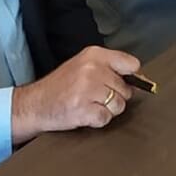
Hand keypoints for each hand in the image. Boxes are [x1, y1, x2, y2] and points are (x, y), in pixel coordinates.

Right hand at [10, 45, 140, 145]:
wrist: (34, 104)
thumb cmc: (61, 86)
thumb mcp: (83, 65)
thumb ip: (110, 68)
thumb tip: (140, 79)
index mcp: (94, 55)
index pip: (131, 64)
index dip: (130, 77)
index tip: (122, 84)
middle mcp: (92, 69)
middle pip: (126, 89)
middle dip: (115, 97)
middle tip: (95, 97)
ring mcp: (88, 89)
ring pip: (119, 105)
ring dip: (107, 110)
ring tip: (90, 105)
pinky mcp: (84, 109)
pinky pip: (106, 118)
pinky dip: (98, 120)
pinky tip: (85, 114)